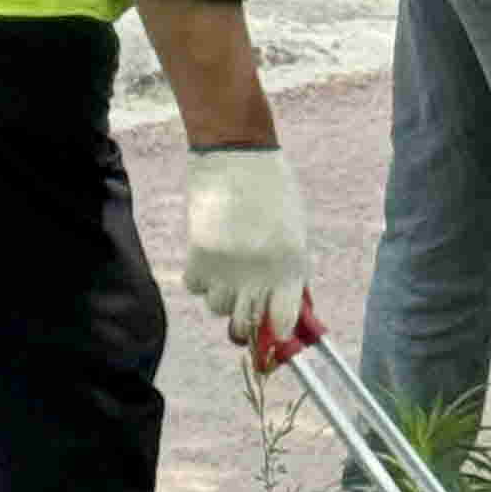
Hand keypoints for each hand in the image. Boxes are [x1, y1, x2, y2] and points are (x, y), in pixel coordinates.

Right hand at [184, 145, 309, 350]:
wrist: (238, 155)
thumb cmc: (274, 192)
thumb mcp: (295, 232)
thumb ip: (290, 272)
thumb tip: (283, 310)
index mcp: (291, 265)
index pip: (284, 321)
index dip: (278, 334)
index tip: (273, 335)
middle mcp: (259, 273)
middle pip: (245, 326)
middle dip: (246, 325)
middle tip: (244, 311)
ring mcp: (227, 267)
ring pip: (217, 309)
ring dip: (222, 297)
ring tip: (228, 272)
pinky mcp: (198, 256)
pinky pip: (195, 288)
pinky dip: (202, 279)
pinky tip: (211, 258)